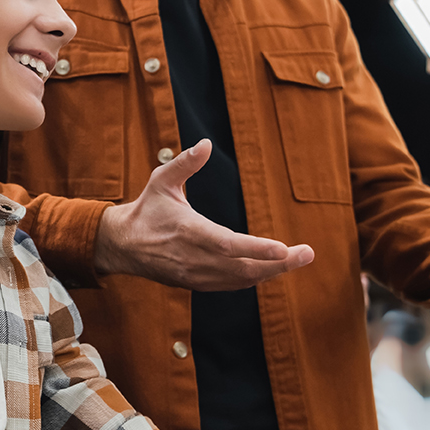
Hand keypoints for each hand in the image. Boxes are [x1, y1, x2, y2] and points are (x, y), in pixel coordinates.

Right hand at [93, 139, 313, 290]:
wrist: (122, 246)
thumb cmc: (146, 209)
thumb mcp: (161, 180)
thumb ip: (185, 163)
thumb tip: (207, 143)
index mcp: (189, 232)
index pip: (229, 245)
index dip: (257, 249)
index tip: (284, 248)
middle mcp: (195, 259)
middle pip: (244, 268)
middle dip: (279, 264)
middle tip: (308, 253)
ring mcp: (197, 275)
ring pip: (241, 280)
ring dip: (271, 272)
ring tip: (297, 259)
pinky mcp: (197, 284)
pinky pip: (232, 285)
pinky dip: (254, 278)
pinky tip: (272, 268)